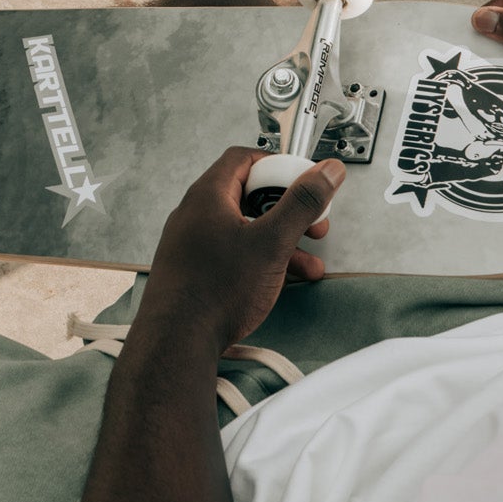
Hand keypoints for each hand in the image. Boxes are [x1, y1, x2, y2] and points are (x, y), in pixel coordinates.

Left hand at [138, 146, 344, 353]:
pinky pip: (234, 252)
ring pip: (245, 228)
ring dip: (281, 240)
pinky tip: (283, 279)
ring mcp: (193, 243)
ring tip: (308, 261)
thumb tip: (325, 172)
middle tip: (312, 223)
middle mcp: (196, 214)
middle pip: (248, 194)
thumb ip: (301, 203)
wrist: (177, 342)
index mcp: (208, 196)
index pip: (244, 159)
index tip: (303, 181)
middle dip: (287, 209)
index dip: (278, 165)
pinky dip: (261, 259)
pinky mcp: (195, 269)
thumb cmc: (213, 292)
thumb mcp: (272, 243)